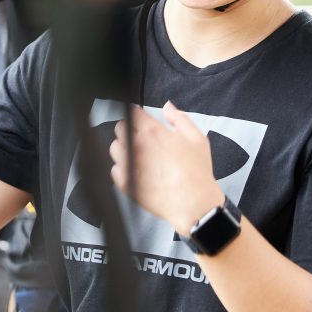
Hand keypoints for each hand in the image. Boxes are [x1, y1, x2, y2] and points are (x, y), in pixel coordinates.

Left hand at [109, 102, 223, 235]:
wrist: (194, 204)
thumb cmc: (197, 173)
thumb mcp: (197, 138)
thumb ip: (180, 118)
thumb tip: (167, 106)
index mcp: (153, 133)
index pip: (131, 113)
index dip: (136, 113)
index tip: (140, 118)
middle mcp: (137, 147)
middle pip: (119, 129)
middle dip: (129, 129)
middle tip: (140, 137)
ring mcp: (129, 166)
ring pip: (114, 148)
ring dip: (124, 148)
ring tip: (139, 155)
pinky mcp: (126, 184)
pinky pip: (114, 169)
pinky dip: (123, 168)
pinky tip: (137, 170)